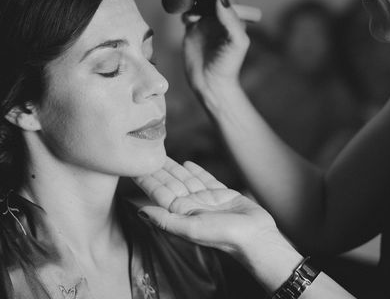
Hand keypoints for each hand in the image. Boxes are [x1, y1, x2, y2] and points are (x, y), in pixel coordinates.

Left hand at [133, 158, 280, 256]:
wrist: (255, 235)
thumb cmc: (224, 236)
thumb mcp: (191, 228)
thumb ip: (165, 220)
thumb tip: (139, 212)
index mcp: (182, 215)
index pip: (160, 194)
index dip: (148, 181)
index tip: (134, 168)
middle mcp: (192, 207)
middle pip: (171, 184)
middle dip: (159, 170)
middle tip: (146, 153)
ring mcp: (206, 200)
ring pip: (186, 179)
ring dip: (175, 167)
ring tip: (163, 155)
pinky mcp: (222, 194)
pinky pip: (205, 179)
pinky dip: (196, 170)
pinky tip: (187, 162)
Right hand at [182, 0, 250, 91]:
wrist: (210, 83)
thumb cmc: (228, 65)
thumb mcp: (236, 42)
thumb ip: (231, 20)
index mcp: (234, 21)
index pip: (227, 0)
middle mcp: (220, 21)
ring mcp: (205, 25)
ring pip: (198, 5)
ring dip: (195, 3)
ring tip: (194, 15)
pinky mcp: (192, 31)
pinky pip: (188, 15)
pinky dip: (186, 12)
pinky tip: (187, 20)